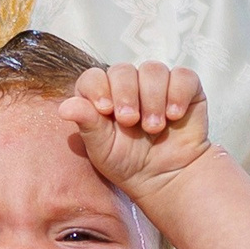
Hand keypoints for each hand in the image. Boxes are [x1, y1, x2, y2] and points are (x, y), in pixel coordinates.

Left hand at [58, 62, 210, 202]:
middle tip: (131, 122)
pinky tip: (174, 115)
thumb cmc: (129, 164)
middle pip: (123, 70)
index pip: (94, 77)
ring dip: (152, 99)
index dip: (98, 88)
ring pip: (153, 70)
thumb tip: (64, 107)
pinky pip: (183, 76)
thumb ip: (87, 124)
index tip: (105, 110)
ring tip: (154, 128)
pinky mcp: (184, 88)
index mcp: (103, 95)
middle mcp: (129, 85)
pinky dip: (178, 94)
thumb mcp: (103, 149)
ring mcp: (157, 84)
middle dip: (126, 95)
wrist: (166, 178)